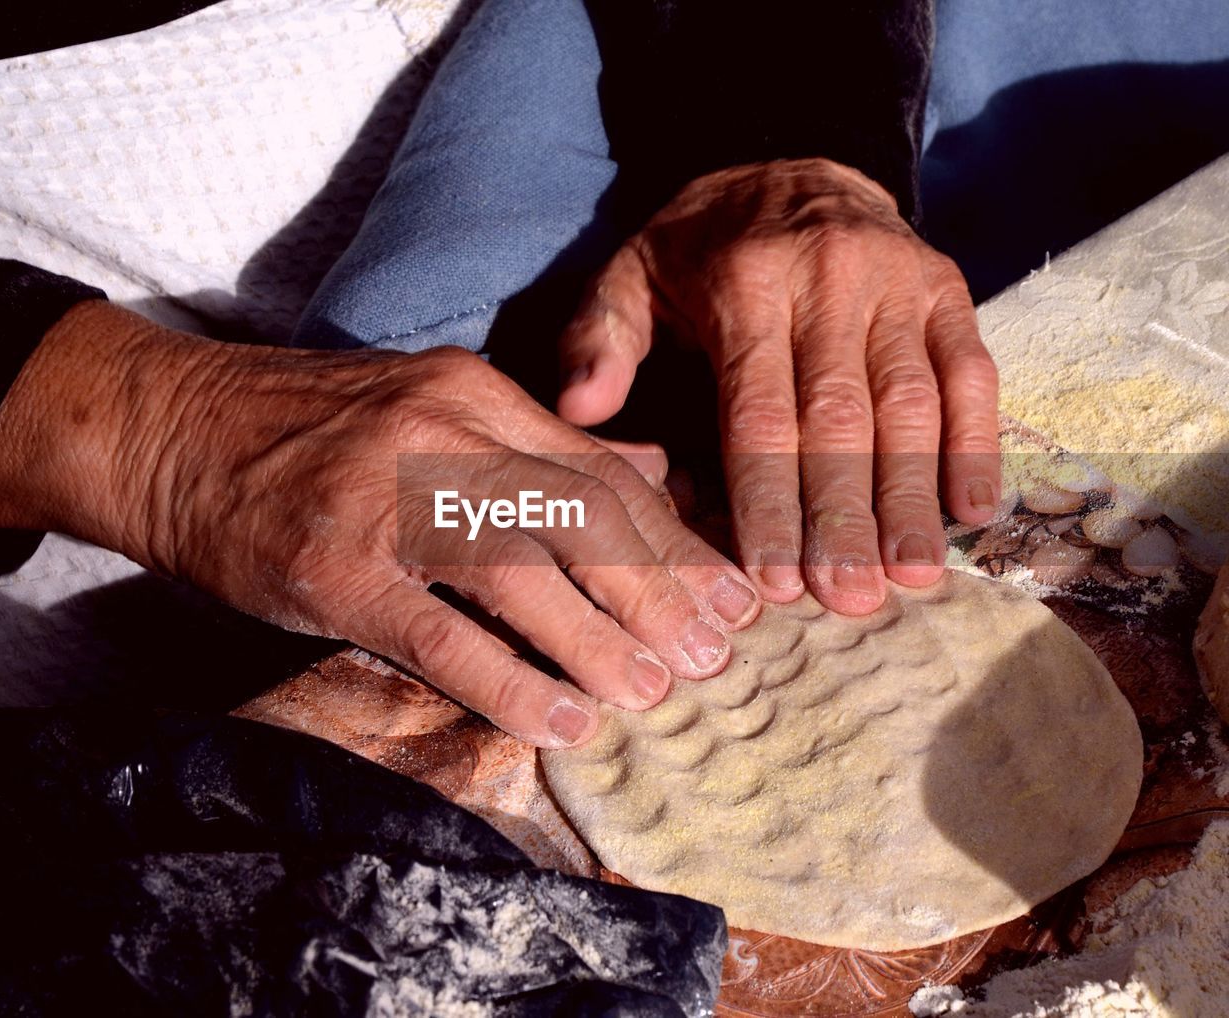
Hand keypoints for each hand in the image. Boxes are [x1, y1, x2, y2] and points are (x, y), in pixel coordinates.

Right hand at [0, 303, 759, 746]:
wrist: (168, 428)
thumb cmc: (308, 428)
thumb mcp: (429, 406)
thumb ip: (541, 441)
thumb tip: (651, 466)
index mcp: (473, 393)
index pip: (602, 470)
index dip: (675, 541)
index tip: (729, 597)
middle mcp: (440, 434)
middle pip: (581, 516)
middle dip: (659, 593)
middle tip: (711, 657)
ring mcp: (383, 498)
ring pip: (522, 572)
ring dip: (600, 641)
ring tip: (653, 693)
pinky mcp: (332, 565)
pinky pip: (441, 633)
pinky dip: (510, 680)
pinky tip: (561, 720)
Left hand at [558, 159, 999, 614]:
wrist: (795, 162)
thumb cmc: (703, 246)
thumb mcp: (631, 274)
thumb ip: (599, 339)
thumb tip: (579, 412)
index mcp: (746, 283)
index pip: (760, 411)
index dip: (769, 499)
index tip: (775, 578)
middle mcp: (831, 278)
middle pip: (840, 416)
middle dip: (844, 516)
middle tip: (849, 599)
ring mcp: (899, 281)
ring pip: (912, 402)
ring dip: (912, 494)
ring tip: (909, 574)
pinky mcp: (948, 287)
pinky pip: (971, 371)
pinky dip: (977, 443)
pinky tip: (972, 512)